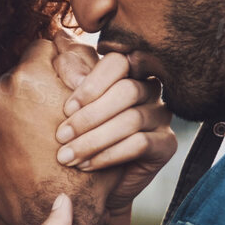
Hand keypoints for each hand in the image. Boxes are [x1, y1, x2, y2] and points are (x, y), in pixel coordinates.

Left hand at [0, 38, 122, 224]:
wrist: (50, 213)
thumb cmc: (83, 164)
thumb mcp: (96, 110)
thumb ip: (82, 72)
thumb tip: (65, 44)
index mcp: (31, 76)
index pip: (41, 48)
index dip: (55, 66)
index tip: (60, 85)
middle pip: (18, 76)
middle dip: (32, 91)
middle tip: (49, 117)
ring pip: (0, 101)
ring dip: (14, 113)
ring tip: (33, 139)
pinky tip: (17, 154)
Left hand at [50, 32, 177, 215]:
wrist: (91, 186)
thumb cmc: (75, 138)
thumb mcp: (64, 105)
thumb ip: (64, 70)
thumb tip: (59, 38)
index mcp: (124, 73)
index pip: (117, 63)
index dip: (92, 83)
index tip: (65, 107)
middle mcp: (147, 89)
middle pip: (126, 91)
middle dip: (89, 115)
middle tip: (60, 135)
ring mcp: (160, 116)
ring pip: (131, 120)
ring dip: (93, 139)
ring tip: (66, 156)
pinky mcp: (166, 144)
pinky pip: (140, 144)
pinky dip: (108, 155)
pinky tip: (86, 166)